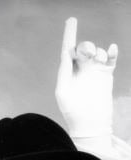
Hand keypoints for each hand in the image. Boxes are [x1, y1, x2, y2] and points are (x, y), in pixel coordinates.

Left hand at [55, 17, 116, 136]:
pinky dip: (111, 52)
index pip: (68, 50)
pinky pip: (110, 58)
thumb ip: (64, 72)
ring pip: (98, 51)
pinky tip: (111, 50)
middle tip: (88, 55)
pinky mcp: (106, 75)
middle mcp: (81, 70)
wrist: (90, 124)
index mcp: (68, 72)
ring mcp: (94, 72)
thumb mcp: (63, 92)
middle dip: (86, 47)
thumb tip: (66, 53)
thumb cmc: (73, 111)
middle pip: (83, 48)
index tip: (71, 20)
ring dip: (98, 51)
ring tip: (98, 60)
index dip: (69, 35)